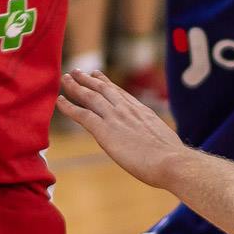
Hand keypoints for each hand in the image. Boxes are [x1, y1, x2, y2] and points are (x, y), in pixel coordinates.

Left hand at [56, 68, 184, 187]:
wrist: (171, 161)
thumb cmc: (173, 159)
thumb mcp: (165, 141)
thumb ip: (155, 139)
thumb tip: (159, 147)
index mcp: (141, 111)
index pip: (120, 93)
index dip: (106, 83)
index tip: (97, 75)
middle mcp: (127, 110)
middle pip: (103, 89)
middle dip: (88, 79)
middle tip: (77, 72)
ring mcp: (115, 118)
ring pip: (90, 97)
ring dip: (75, 87)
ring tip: (65, 79)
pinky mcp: (105, 131)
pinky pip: (82, 115)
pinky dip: (69, 107)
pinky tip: (59, 102)